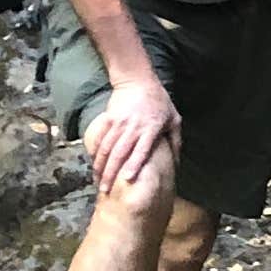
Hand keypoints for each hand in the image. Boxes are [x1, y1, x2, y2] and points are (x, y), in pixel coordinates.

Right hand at [90, 78, 179, 198]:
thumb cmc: (159, 101)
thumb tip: (177, 164)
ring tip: (97, 181)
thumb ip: (175, 142)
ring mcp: (118, 123)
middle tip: (105, 189)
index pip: (141, 150)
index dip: (134, 165)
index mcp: (151, 129)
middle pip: (120, 153)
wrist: (137, 80)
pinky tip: (93, 164)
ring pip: (106, 148)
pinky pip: (99, 138)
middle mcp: (133, 127)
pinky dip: (95, 152)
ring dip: (100, 166)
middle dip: (111, 173)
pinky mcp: (108, 119)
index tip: (127, 179)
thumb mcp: (173, 119)